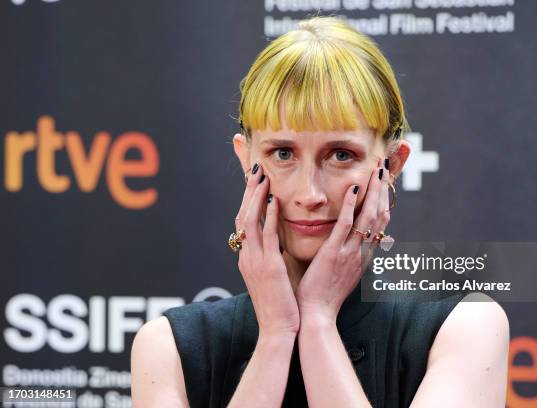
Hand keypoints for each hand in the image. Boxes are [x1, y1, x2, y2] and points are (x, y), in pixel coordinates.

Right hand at [235, 163, 299, 337]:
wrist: (277, 330)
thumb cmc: (279, 306)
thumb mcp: (270, 278)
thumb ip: (269, 258)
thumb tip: (275, 244)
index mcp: (248, 258)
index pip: (245, 222)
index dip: (249, 200)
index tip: (255, 182)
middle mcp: (247, 256)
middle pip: (243, 215)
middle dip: (249, 191)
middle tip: (255, 170)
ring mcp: (255, 261)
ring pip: (250, 221)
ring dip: (256, 196)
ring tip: (261, 176)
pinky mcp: (269, 267)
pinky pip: (267, 236)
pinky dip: (268, 216)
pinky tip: (273, 200)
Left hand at [295, 159, 390, 323]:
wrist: (317, 315)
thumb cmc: (325, 295)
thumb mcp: (345, 274)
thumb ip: (351, 256)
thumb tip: (354, 242)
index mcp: (364, 255)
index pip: (381, 222)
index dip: (385, 200)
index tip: (384, 182)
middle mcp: (362, 251)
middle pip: (380, 215)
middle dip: (383, 189)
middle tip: (385, 168)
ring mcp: (350, 252)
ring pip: (368, 216)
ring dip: (374, 191)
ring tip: (376, 170)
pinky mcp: (334, 254)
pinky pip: (345, 226)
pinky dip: (350, 206)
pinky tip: (353, 189)